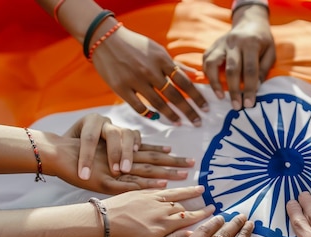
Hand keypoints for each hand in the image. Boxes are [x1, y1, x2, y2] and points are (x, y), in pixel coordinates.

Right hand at [44, 127, 194, 193]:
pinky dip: (145, 185)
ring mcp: (115, 168)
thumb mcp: (99, 154)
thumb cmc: (76, 157)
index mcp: (120, 150)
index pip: (147, 151)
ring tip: (182, 176)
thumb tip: (131, 160)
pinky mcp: (107, 181)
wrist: (55, 154)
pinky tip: (160, 187)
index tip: (181, 155)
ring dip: (164, 174)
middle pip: (151, 158)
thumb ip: (116, 156)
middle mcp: (121, 156)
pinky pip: (130, 183)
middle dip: (172, 162)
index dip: (164, 154)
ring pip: (144, 170)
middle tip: (192, 164)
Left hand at [63, 114, 141, 179]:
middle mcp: (105, 122)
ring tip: (126, 169)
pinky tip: (137, 156)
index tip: (84, 177)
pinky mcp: (128, 133)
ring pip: (127, 134)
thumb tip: (55, 163)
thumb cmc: (72, 149)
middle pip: (113, 133)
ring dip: (128, 153)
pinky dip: (137, 144)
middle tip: (115, 172)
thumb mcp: (66, 149)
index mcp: (89, 122)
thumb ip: (65, 153)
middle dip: (114, 154)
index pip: (89, 138)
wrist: (78, 143)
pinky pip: (136, 135)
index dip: (87, 158)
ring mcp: (118, 126)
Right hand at [92, 26, 207, 123]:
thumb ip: (175, 64)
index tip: (205, 108)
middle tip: (198, 122)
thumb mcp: (157, 50)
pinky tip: (158, 118)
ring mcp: (135, 80)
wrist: (105, 38)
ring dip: (172, 115)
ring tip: (181, 123)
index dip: (197, 97)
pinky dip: (149, 114)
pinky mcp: (121, 88)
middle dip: (189, 111)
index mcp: (162, 59)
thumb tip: (196, 74)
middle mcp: (150, 70)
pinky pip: (138, 106)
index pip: (184, 82)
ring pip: (158, 103)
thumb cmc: (135, 44)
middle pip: (175, 95)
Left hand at [101, 186, 214, 236]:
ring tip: (199, 188)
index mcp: (166, 223)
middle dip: (197, 203)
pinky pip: (160, 188)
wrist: (102, 223)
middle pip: (184, 205)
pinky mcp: (140, 192)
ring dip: (188, 191)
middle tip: (209, 200)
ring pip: (174, 193)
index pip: (189, 217)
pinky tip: (173, 185)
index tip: (212, 211)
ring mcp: (151, 198)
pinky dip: (170, 186)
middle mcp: (162, 208)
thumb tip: (191, 234)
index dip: (202, 214)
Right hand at [203, 5, 274, 109]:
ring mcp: (221, 43)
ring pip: (212, 64)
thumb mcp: (270, 52)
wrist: (250, 22)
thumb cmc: (263, 41)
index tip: (249, 104)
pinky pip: (206, 60)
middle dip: (234, 91)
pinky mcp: (213, 46)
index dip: (249, 89)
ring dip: (215, 83)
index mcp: (251, 43)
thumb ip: (263, 69)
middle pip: (231, 69)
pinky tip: (213, 86)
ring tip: (220, 97)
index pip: (250, 70)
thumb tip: (256, 87)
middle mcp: (234, 42)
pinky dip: (207, 74)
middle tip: (236, 107)